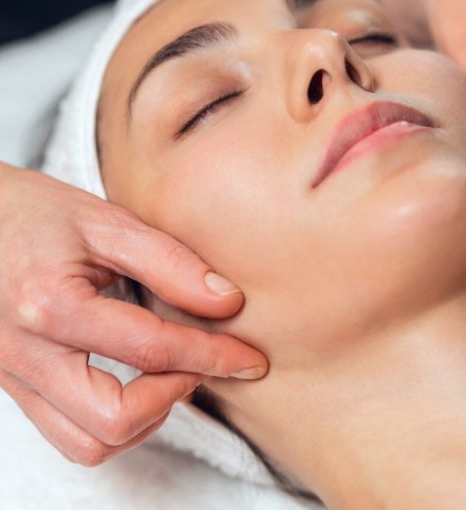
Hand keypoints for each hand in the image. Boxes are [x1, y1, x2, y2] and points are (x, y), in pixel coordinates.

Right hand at [0, 163, 266, 465]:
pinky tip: (139, 384)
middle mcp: (27, 353)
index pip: (151, 349)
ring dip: (147, 418)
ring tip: (174, 374)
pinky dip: (114, 423)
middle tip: (205, 363)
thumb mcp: (107, 223)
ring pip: (89, 443)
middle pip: (114, 418)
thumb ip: (170, 262)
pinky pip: (68, 434)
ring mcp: (15, 377)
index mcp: (51, 304)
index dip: (213, 356)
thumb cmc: (36, 212)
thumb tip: (228, 302)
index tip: (250, 358)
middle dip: (176, 396)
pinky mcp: (16, 386)